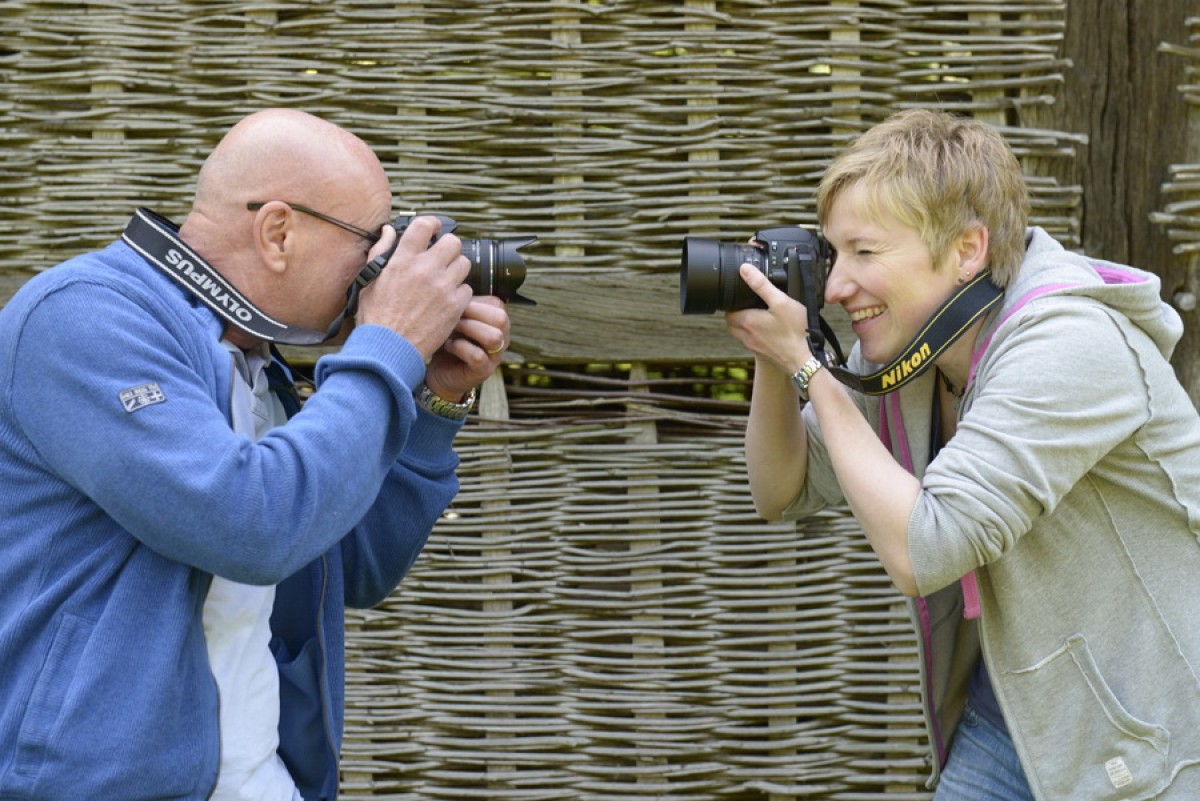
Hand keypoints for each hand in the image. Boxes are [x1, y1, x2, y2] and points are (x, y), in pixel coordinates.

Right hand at [355, 215, 473, 359]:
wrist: (388, 348)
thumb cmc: (376, 317)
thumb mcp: (370, 280)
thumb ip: (381, 251)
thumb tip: (389, 231)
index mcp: (402, 260)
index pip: (424, 225)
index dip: (433, 223)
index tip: (435, 228)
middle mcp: (425, 269)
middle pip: (453, 242)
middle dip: (449, 248)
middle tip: (443, 258)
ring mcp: (442, 287)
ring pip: (464, 263)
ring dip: (457, 270)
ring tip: (446, 280)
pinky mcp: (454, 306)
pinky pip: (467, 289)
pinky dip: (460, 294)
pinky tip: (448, 301)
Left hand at [423, 296, 510, 401]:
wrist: (440, 371)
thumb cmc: (449, 338)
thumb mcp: (456, 317)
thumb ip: (462, 303)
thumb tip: (454, 284)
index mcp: (497, 321)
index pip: (497, 303)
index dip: (473, 300)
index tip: (451, 301)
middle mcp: (502, 338)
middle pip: (501, 318)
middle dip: (473, 313)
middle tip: (452, 315)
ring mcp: (495, 356)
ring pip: (494, 337)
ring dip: (468, 329)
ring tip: (450, 329)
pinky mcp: (483, 371)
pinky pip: (478, 356)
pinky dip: (460, 347)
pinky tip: (448, 345)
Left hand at [724, 262, 812, 374]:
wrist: (804, 360)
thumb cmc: (795, 332)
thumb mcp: (780, 301)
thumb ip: (761, 284)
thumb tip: (745, 270)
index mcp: (747, 321)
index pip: (727, 310)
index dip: (733, 302)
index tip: (741, 296)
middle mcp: (746, 336)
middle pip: (731, 323)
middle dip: (736, 313)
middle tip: (748, 304)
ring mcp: (754, 347)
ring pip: (740, 334)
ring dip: (744, 324)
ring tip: (758, 315)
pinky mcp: (763, 354)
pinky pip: (752, 342)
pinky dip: (755, 335)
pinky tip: (769, 330)